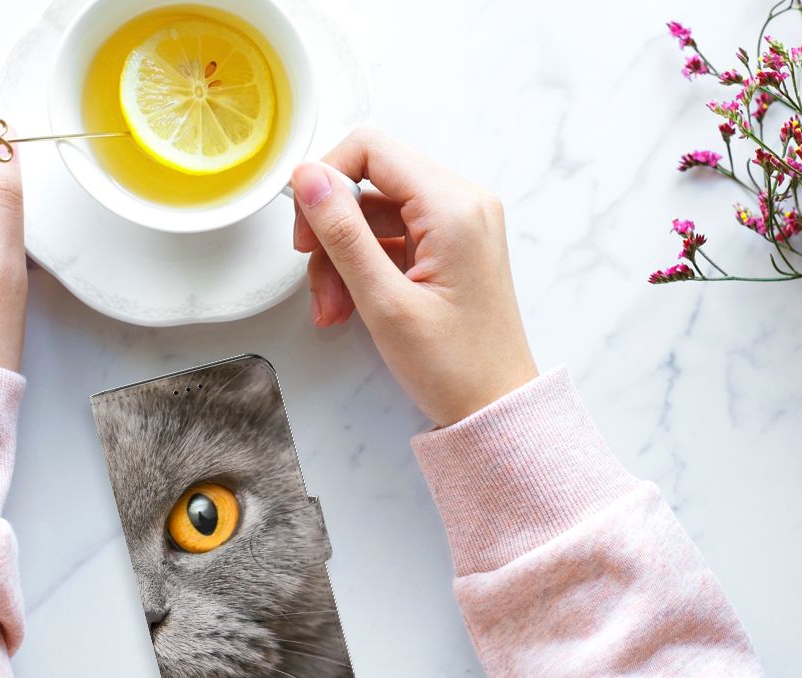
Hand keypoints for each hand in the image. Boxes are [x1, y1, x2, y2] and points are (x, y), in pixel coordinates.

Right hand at [291, 128, 537, 426]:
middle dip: (332, 230)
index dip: (326, 179)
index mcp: (453, 207)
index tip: (305, 228)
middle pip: (370, 182)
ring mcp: (458, 224)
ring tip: (333, 309)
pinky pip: (391, 237)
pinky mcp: (450, 245)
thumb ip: (342, 233)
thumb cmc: (453, 366)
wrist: (496, 408)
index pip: (371, 149)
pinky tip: (350, 306)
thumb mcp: (384, 301)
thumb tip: (307, 177)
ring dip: (342, 257)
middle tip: (315, 279)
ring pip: (374, 214)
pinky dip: (364, 267)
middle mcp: (462, 203)